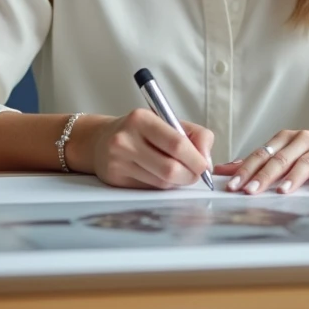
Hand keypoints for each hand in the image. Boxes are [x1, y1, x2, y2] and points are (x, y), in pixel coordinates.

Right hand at [85, 109, 213, 189]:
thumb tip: (207, 161)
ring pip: (161, 183)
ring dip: (177, 182)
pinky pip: (150, 189)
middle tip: (195, 174)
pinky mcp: (115, 179)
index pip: (177, 144)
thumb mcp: (168, 121)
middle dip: (190, 175)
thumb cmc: (141, 130)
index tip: (205, 165)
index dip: (196, 159)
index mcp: (142, 119)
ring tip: (177, 172)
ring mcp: (118, 161)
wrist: (100, 140)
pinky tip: (159, 175)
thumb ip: (196, 136)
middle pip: (170, 169)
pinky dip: (162, 186)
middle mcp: (126, 139)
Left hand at [213, 126, 308, 194]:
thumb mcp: (284, 151)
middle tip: (250, 191)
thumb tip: (225, 170)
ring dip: (292, 177)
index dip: (246, 170)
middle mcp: (301, 141)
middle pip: (280, 159)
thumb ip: (257, 161)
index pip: (261, 155)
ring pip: (304, 163)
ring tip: (282, 191)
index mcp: (284, 139)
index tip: (233, 185)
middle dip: (263, 176)